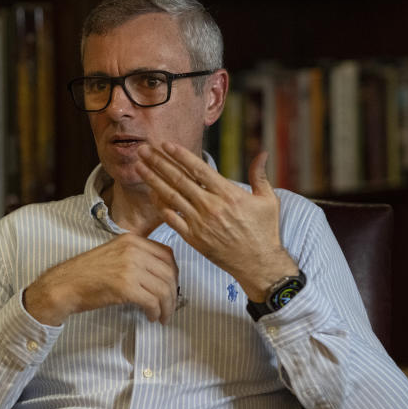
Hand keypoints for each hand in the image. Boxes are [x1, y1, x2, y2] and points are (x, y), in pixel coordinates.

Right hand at [23, 233, 178, 325]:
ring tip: (163, 316)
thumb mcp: (113, 254)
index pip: (167, 254)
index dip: (173, 274)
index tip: (171, 287)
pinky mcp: (125, 286)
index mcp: (131, 240)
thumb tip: (159, 275)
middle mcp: (133, 250)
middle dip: (173, 293)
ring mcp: (130, 267)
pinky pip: (152, 301)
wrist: (64, 285)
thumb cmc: (86, 274)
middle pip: (168, 272)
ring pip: (163, 288)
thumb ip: (136, 258)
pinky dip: (156, 312)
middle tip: (170, 307)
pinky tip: (151, 317)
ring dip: (167, 306)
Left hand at [133, 142, 297, 301]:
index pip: (199, 169)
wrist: (258, 264)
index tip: (165, 144)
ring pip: (171, 197)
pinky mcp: (193, 238)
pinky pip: (171, 219)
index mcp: (228, 194)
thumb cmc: (264, 231)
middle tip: (143, 150)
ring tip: (139, 167)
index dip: (180, 155)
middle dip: (159, 162)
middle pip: (179, 179)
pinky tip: (150, 194)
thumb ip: (260, 175)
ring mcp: (200, 223)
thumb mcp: (268, 200)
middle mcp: (211, 207)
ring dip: (153, 180)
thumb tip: (262, 153)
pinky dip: (160, 206)